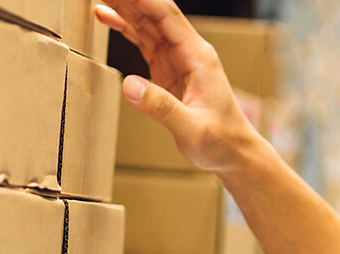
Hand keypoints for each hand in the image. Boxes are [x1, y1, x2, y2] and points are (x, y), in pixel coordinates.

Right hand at [95, 0, 263, 172]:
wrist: (233, 152)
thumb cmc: (220, 141)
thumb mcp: (191, 128)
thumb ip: (160, 107)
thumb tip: (128, 85)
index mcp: (197, 56)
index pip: (166, 15)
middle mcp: (188, 51)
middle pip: (153, 12)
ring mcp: (177, 58)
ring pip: (146, 23)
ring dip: (123, 6)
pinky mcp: (167, 69)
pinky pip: (143, 40)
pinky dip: (124, 26)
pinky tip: (106, 15)